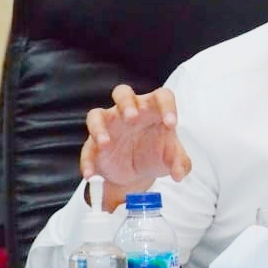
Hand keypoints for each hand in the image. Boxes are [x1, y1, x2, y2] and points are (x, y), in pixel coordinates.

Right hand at [80, 85, 191, 210]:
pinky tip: (91, 174)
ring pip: (97, 114)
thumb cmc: (156, 154)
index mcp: (153, 110)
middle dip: (126, 103)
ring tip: (106, 143)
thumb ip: (180, 164)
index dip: (167, 106)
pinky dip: (87, 161)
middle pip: (123, 93)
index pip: (162, 96)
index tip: (171, 125)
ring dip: (99, 126)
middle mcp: (129, 112)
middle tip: (133, 118)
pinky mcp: (94, 144)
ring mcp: (110, 126)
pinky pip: (87, 148)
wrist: (137, 173)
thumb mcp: (171, 160)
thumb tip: (179, 174)